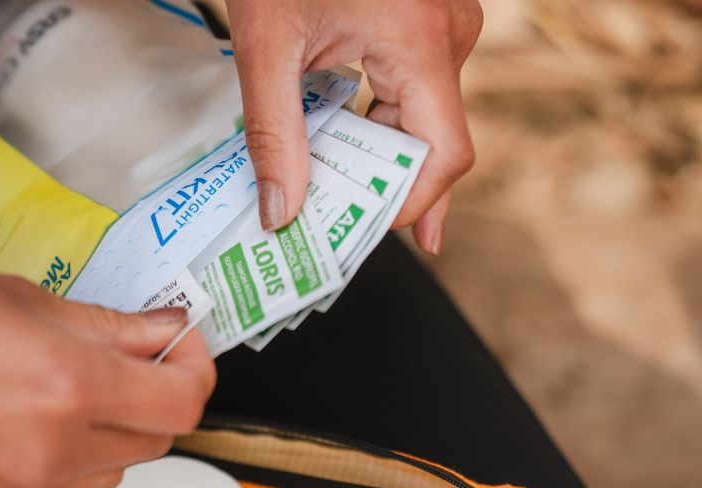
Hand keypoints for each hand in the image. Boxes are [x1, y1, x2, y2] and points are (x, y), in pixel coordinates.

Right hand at [0, 257, 215, 487]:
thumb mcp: (25, 300)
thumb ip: (111, 328)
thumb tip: (167, 332)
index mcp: (70, 388)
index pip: (182, 403)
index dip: (195, 372)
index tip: (181, 351)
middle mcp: (56, 452)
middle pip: (155, 442)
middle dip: (152, 402)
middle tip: (125, 367)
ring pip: (112, 475)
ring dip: (110, 439)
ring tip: (63, 399)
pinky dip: (67, 468)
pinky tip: (29, 434)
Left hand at [226, 0, 482, 252]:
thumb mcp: (267, 46)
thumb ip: (273, 135)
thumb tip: (282, 212)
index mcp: (421, 42)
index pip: (444, 154)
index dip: (412, 206)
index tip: (365, 232)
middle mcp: (448, 36)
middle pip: (433, 142)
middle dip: (383, 189)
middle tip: (336, 227)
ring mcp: (443, 28)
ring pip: (423, 120)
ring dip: (376, 158)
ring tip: (327, 185)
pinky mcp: (427, 26)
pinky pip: (414, 93)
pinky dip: (378, 125)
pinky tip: (343, 145)